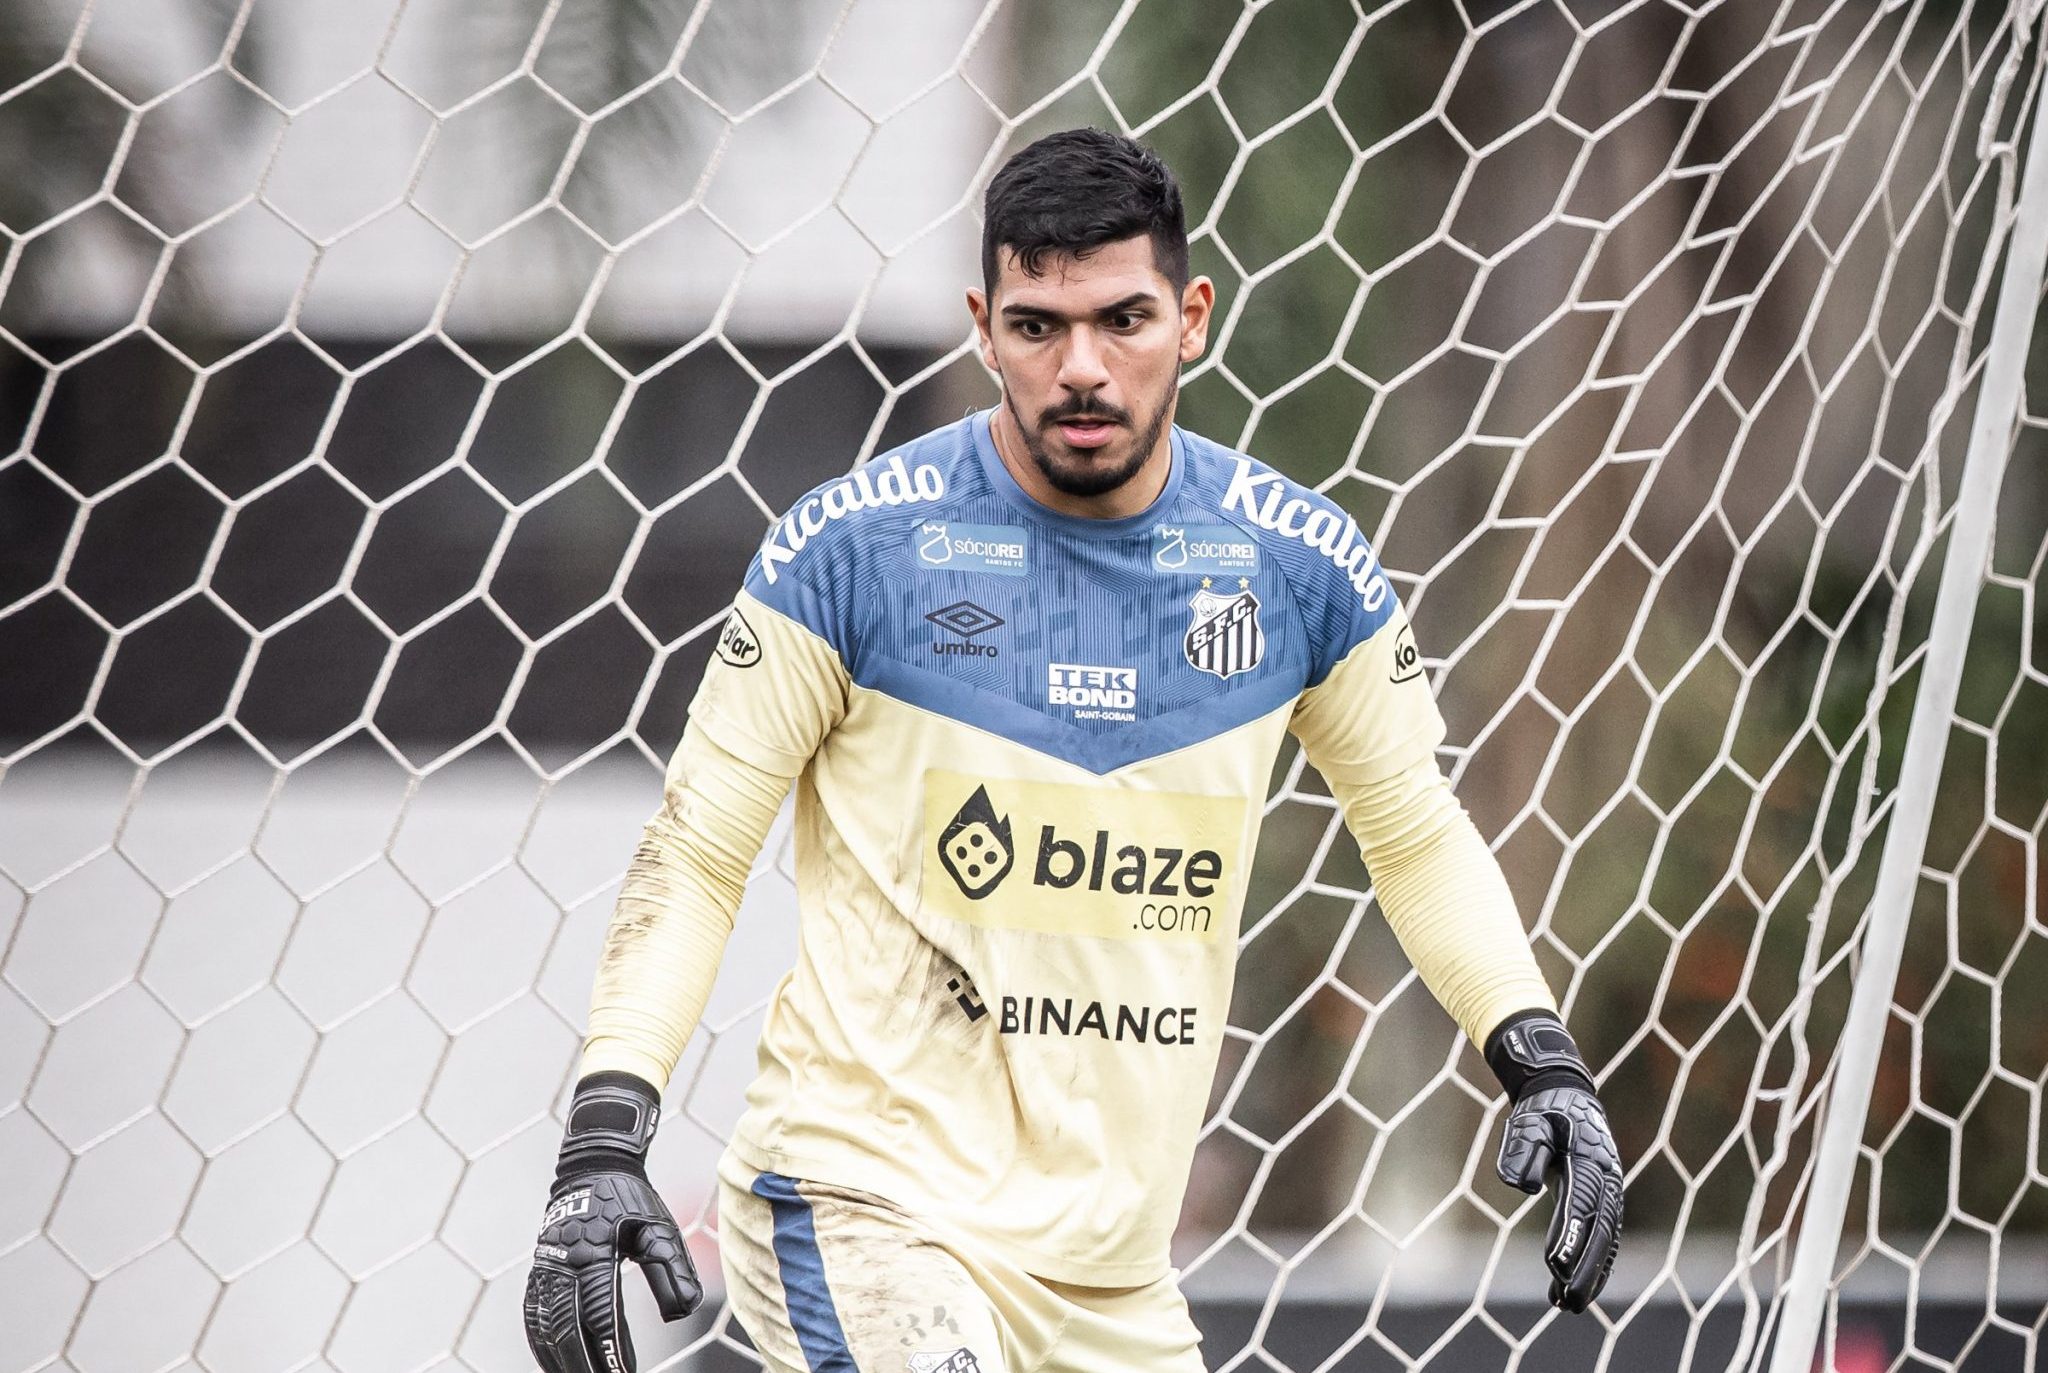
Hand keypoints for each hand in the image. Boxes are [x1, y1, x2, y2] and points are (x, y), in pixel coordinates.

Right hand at [524, 1073, 702, 1371]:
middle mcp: (562, 1266)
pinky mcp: (539, 1272)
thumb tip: (684, 1311)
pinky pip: (535, 1317)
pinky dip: (544, 1345)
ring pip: (545, 1328)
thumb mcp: (658, 1227)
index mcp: (592, 1255)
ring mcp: (545, 1269)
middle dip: (584, 1365)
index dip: (612, 1352)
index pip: (601, 1316)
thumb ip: (671, 1270)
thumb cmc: (630, 1197)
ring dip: (560, 1361)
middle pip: (567, 1331)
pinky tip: (558, 1362)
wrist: (592, 1166)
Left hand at [1484, 1011, 1623, 1313]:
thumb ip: (1523, 1151)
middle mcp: (1607, 1178)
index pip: (1581, 1205)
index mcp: (1590, 1160)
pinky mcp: (1603, 1198)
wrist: (1565, 1094)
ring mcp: (1610, 1189)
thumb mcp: (1528, 1121)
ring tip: (1568, 1305)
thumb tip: (1522, 1186)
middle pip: (1600, 1230)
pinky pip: (1604, 1236)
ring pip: (1606, 1239)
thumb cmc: (1543, 1110)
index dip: (1570, 1237)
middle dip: (1585, 1268)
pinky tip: (1576, 1289)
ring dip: (1590, 1274)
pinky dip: (1594, 1263)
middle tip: (1566, 1301)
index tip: (1554, 1265)